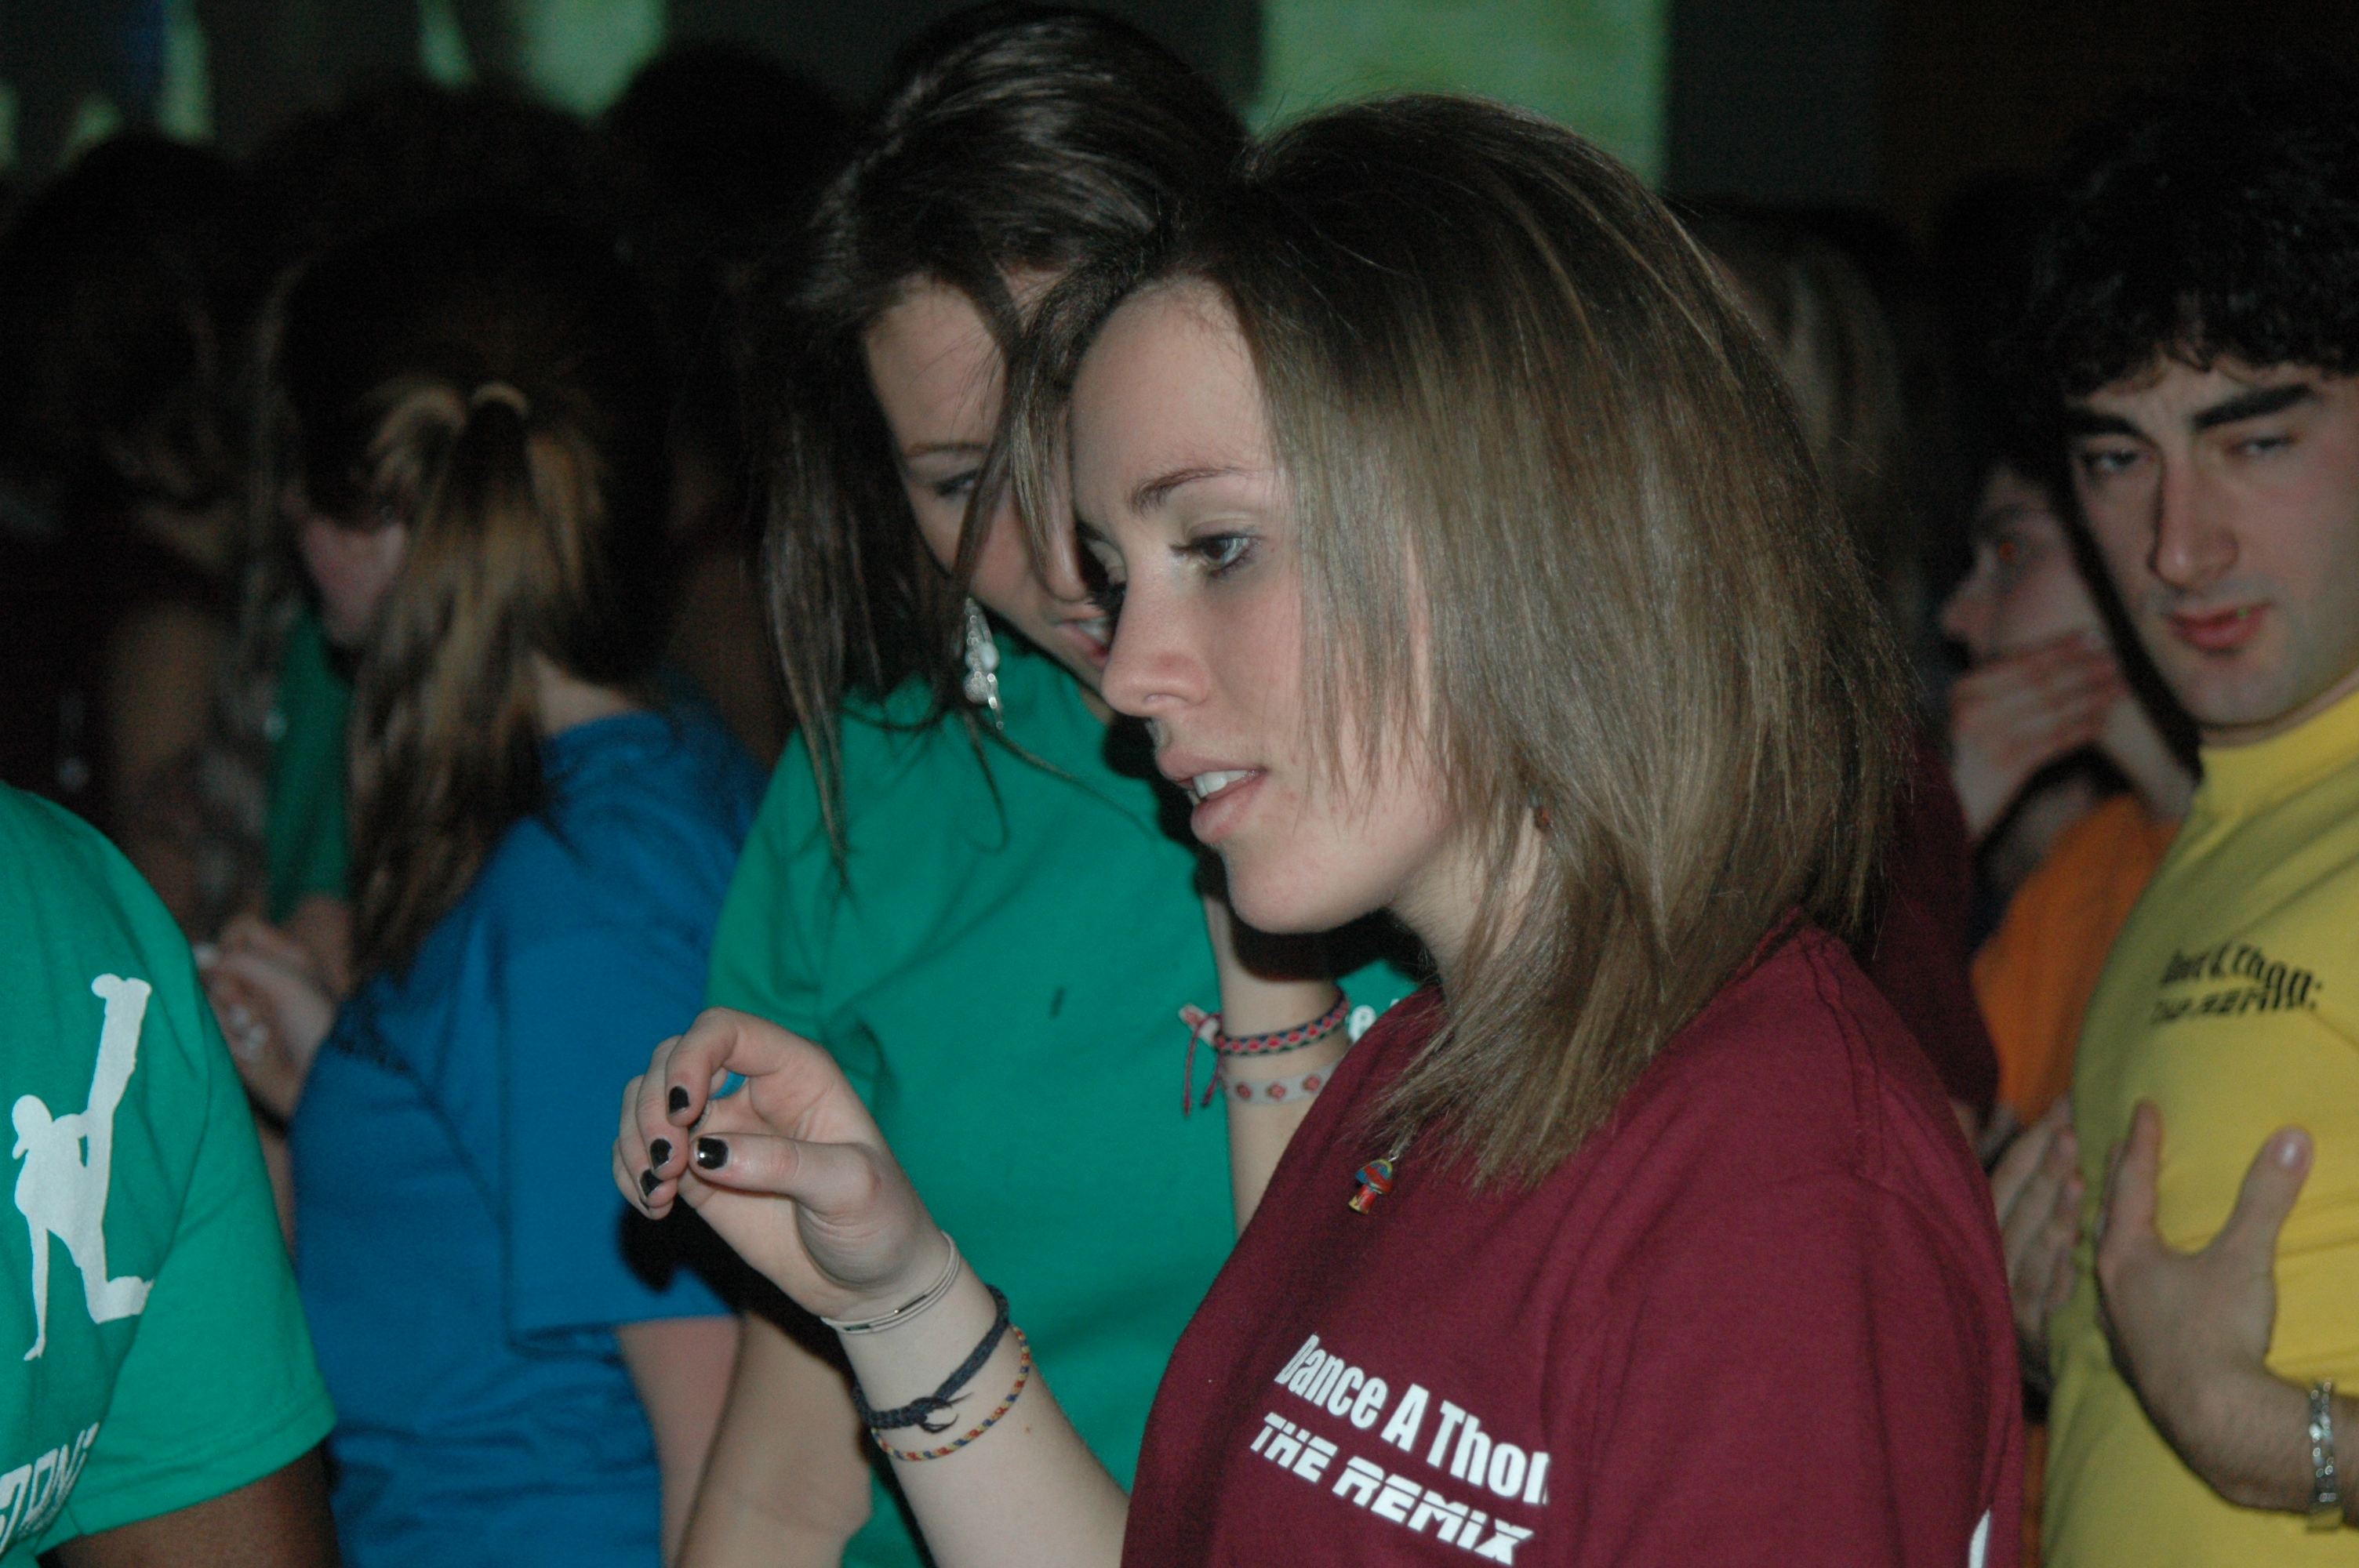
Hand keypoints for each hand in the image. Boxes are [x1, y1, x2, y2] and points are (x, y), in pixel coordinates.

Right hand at [196, 926, 336, 1121]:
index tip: (233, 964)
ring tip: (259, 1034)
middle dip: (230, 989)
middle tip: (248, 1008)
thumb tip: (199, 955)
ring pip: (210, 999)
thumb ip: (243, 961)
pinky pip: (213, 1030)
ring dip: (232, 1018)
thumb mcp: (287, 983)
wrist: (324, 1084)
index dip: (230, 943)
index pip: (240, 930)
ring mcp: (249, 1011)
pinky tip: (254, 1051)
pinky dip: (232, 1040)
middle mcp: (265, 980)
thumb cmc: (318, 1027)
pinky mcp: (236, 1041)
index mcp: (285, 957)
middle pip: (218, 966)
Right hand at [616, 1008, 945, 1322]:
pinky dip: (630, 1174)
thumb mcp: (849, 1187)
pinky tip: (655, 1206)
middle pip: (671, 1059)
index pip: (723, 1030)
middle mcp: (751, 1091)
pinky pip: (641, 1154)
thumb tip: (705, 1153)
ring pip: (646, 1103)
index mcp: (796, 1072)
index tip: (682, 1112)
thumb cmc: (879, 1221)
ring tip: (658, 1193)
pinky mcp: (697, 1175)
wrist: (869, 1282)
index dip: (690, 1058)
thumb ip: (783, 1164)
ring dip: (634, 1141)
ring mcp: (720, 1132)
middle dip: (652, 1106)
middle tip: (666, 1164)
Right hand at [1949, 634, 2125, 840]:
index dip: (2061, 647)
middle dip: (2085, 667)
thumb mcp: (1962, 720)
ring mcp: (1988, 737)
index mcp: (1964, 690)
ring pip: (2052, 709)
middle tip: (2119, 658)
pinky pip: (2052, 742)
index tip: (2093, 637)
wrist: (1925, 814)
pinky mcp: (2005, 766)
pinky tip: (2100, 722)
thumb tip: (2046, 672)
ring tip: (2121, 687)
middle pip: (2041, 681)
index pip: (2020, 660)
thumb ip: (1994, 696)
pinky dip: (2080, 729)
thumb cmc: (1950, 764)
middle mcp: (1974, 708)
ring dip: (2091, 696)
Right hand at [1988, 1097, 2082, 1381]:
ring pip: (2031, 1249)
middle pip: (2018, 1207)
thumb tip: (2008, 1111)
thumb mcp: (2017, 1232)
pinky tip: (2080, 1255)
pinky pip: (2043, 1299)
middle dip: (2045, 1169)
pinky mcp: (2031, 1335)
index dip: (2033, 1142)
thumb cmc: (2027, 1292)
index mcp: (1985, 1232)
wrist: (2011, 1364)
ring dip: (2053, 1216)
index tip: (2064, 1110)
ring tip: (2079, 1183)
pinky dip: (2059, 1275)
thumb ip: (2021, 1183)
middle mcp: (1990, 1262)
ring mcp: (2008, 1299)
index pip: (2007, 1176)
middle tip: (2070, 1134)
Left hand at [2096, 1101, 2321, 1511]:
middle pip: (2106, 1217)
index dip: (2141, 1142)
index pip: (2130, 1182)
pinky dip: (2124, 1279)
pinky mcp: (2133, 1357)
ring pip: (2106, 1262)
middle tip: (2119, 1148)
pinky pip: (2119, 1302)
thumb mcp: (2245, 1257)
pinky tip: (2134, 1290)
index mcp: (2128, 1253)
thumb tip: (2292, 1137)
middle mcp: (2110, 1284)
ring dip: (2112, 1231)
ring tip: (2119, 1212)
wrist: (2213, 1416)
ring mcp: (2117, 1324)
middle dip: (2114, 1179)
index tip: (2143, 1107)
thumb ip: (2266, 1197)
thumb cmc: (2221, 1331)